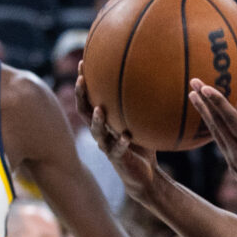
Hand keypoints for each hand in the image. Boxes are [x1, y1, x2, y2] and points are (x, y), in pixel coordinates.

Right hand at [75, 63, 164, 204]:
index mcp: (103, 122)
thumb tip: (155, 78)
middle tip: (82, 80)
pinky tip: (126, 137)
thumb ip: (142, 105)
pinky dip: (122, 143)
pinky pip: (117, 150)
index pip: (88, 98)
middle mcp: (101, 132)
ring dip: (97, 121)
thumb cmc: (142, 145)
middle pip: (84, 111)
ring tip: (99, 109)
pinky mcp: (118, 159)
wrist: (144, 175)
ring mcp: (107, 146)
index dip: (84, 82)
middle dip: (81, 95)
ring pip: (97, 132)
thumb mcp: (141, 122)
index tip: (84, 62)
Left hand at [187, 79, 236, 223]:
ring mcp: (233, 161)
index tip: (206, 88)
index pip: (232, 120)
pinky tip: (207, 120)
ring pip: (215, 133)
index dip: (218, 103)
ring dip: (204, 113)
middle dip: (204, 102)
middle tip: (193, 81)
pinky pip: (220, 143)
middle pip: (218, 123)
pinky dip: (212, 128)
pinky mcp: (233, 167)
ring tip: (192, 95)